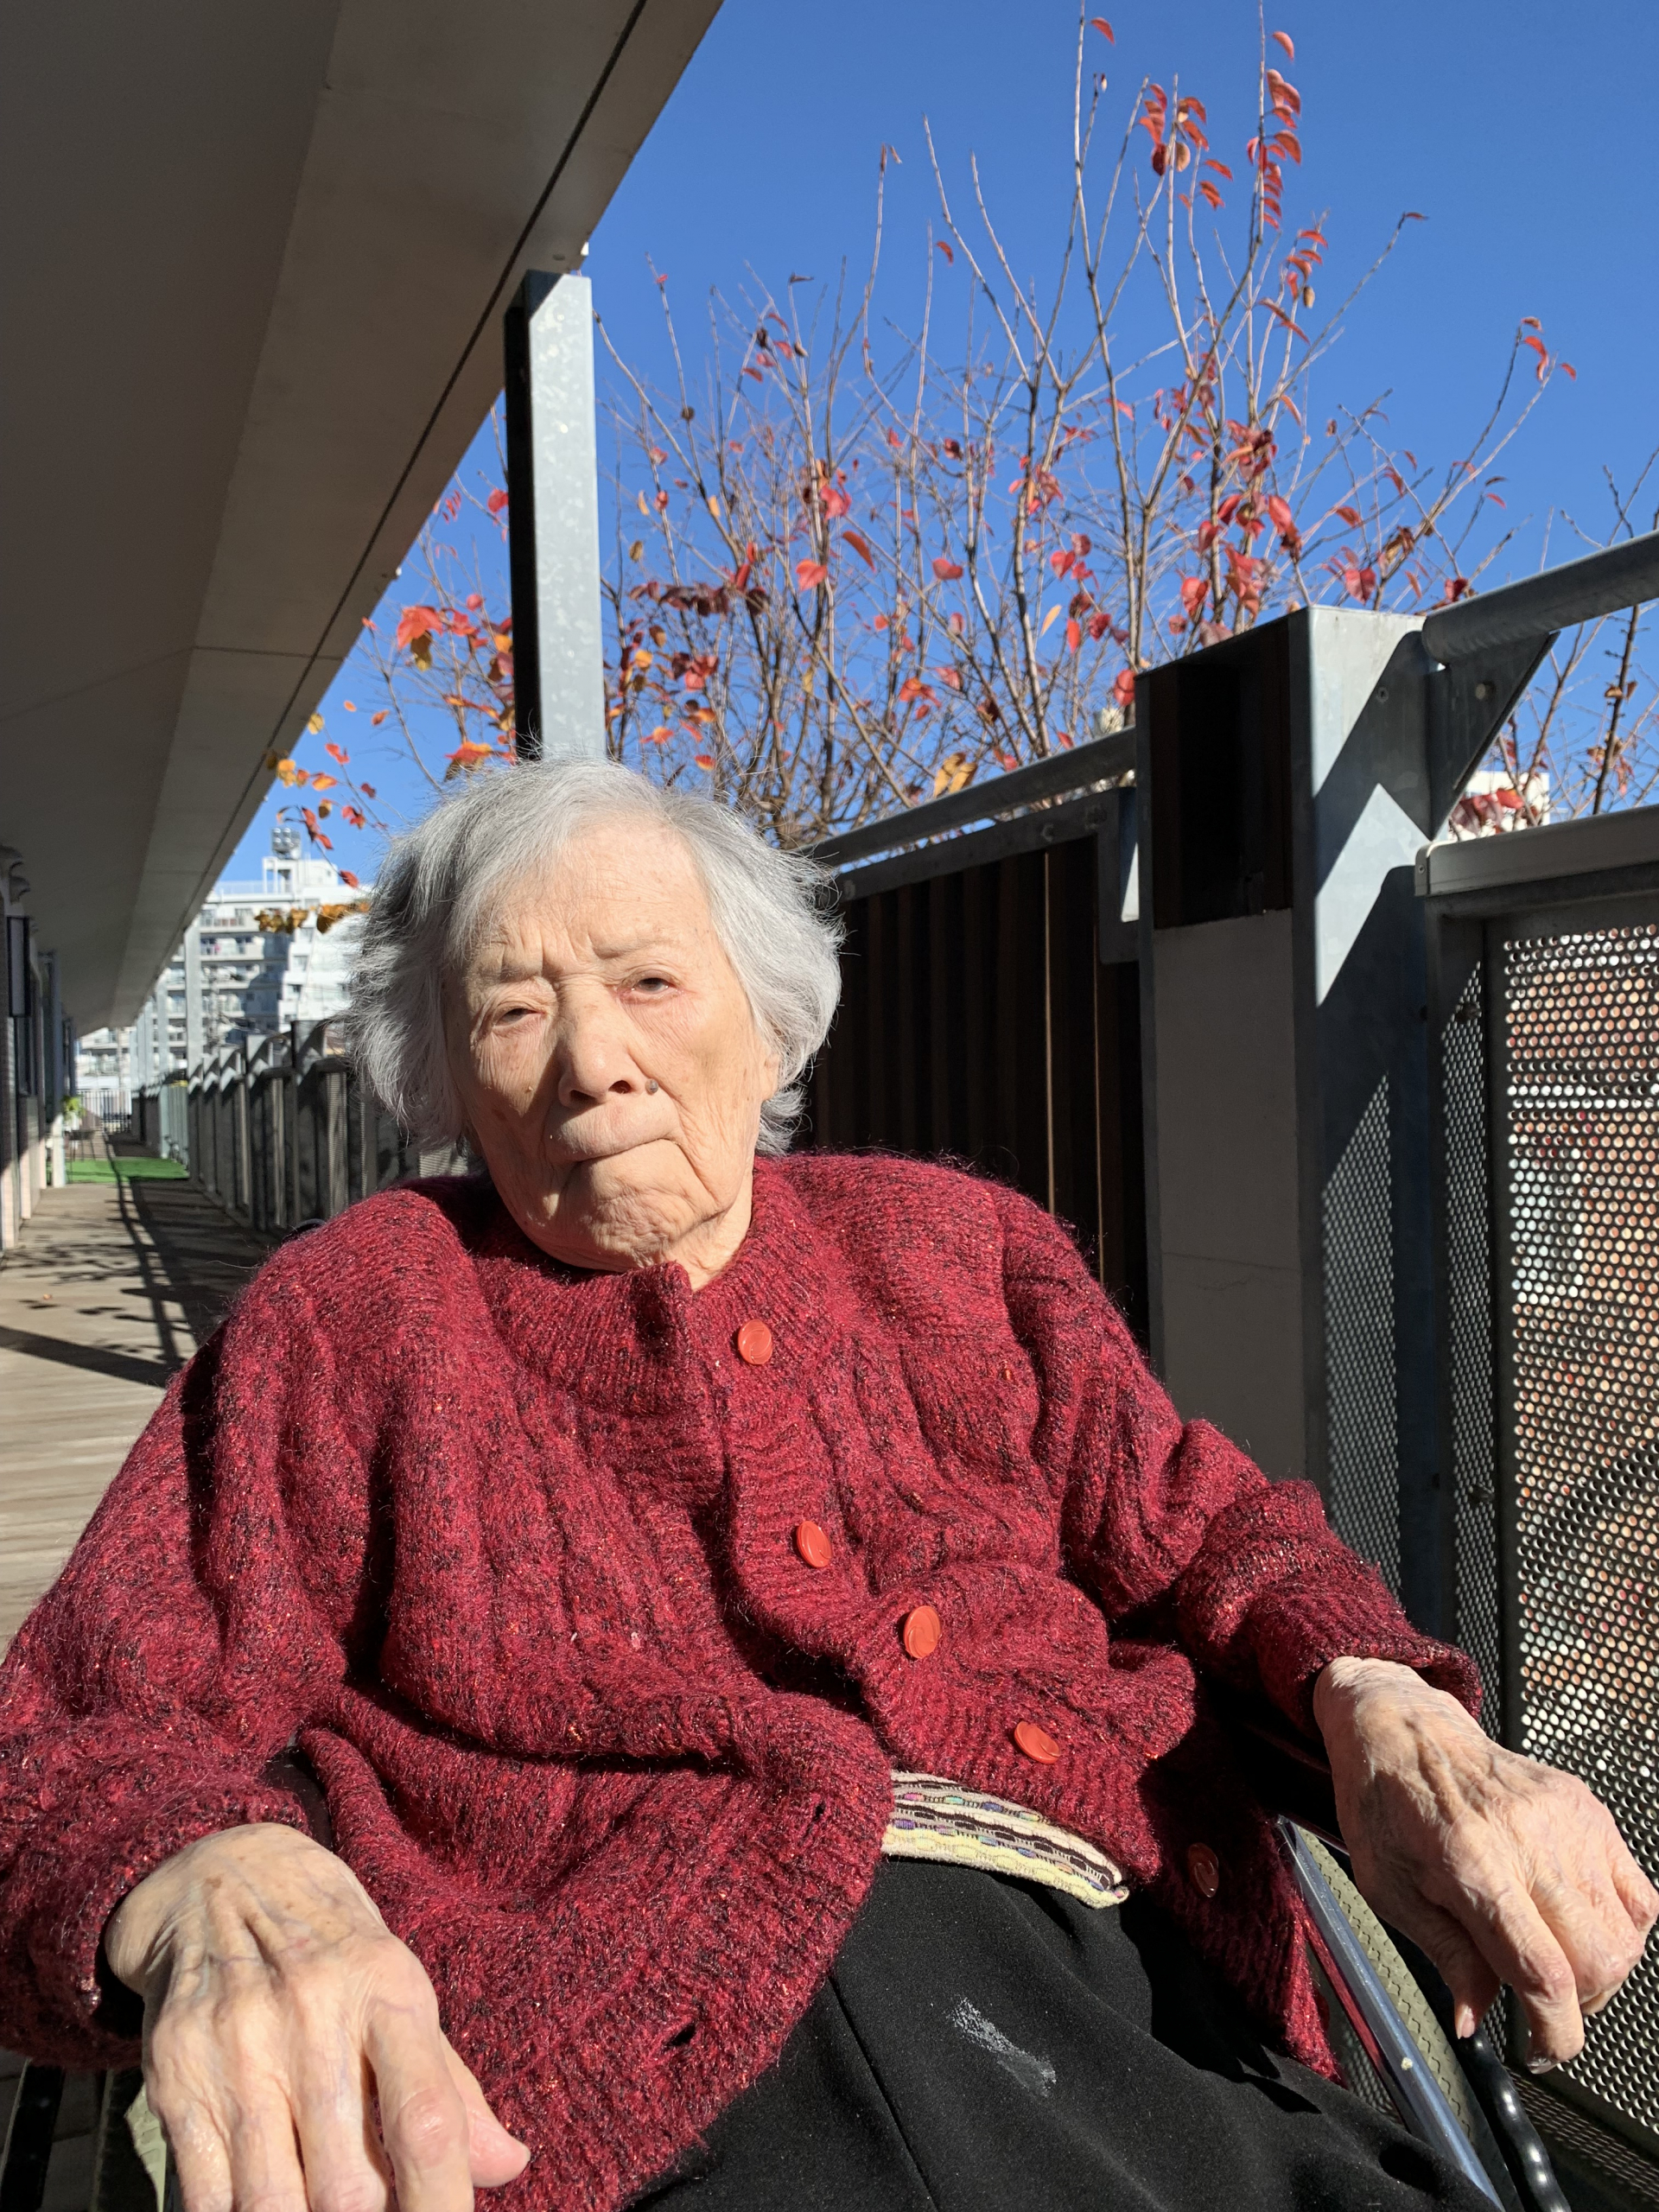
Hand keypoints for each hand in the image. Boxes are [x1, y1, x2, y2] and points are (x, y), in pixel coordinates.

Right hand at [105, 1822, 529, 2211]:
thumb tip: (509, 2165)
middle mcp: (310, 2013)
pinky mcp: (173, 2077)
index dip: (443, 2201)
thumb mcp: (399, 1990)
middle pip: (349, 2185)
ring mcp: (236, 2047)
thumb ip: (449, 2086)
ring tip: (320, 2208)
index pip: (426, 2117)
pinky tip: (264, 2203)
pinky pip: (206, 2198)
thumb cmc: (332, 1951)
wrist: (220, 1879)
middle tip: (376, 2211)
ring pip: (273, 2203)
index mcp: (385, 1987)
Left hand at [1312, 1657, 1657, 2068]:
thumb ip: (1444, 1956)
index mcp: (1471, 1864)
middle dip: (1576, 2007)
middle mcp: (1526, 1840)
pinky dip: (1623, 1928)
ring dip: (1601, 1973)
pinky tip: (1583, 1929)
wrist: (1401, 1726)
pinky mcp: (1586, 1808)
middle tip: (1542, 2008)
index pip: (1542, 1971)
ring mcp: (1565, 1821)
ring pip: (1624, 1934)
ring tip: (1559, 1969)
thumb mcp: (1390, 1889)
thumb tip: (1474, 2020)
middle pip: (1596, 1961)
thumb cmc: (1386, 1803)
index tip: (1543, 2050)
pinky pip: (1637, 1892)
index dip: (1554, 2031)